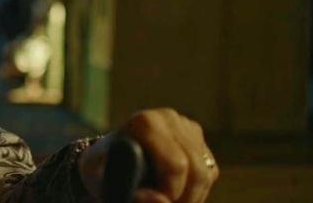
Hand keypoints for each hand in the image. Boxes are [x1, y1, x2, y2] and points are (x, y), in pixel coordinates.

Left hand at [79, 108, 218, 202]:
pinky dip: (196, 191)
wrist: (108, 158)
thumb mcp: (102, 181)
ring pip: (205, 174)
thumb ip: (126, 190)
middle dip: (183, 199)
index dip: (169, 192)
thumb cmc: (102, 170)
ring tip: (164, 201)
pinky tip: (174, 194)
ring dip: (190, 198)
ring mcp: (186, 127)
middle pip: (196, 171)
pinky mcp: (198, 140)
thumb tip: (162, 201)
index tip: (148, 200)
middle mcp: (169, 118)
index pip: (175, 165)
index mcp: (145, 122)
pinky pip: (209, 173)